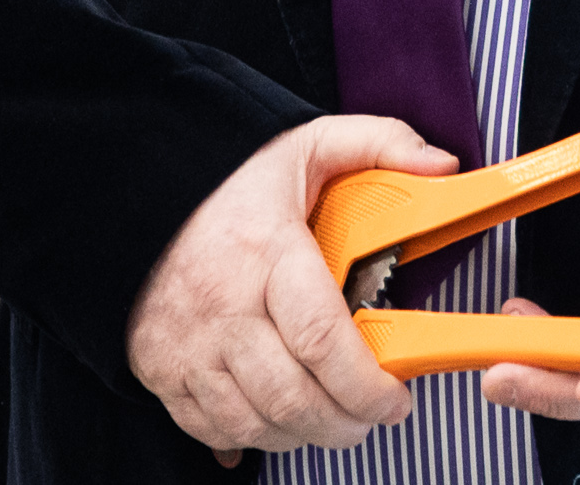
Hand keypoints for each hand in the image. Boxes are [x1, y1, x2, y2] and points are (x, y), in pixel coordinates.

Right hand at [127, 114, 459, 466]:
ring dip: (301, 435)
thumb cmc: (230, 177)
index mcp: (266, 253)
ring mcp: (185, 344)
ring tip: (333, 420)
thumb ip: (382, 144)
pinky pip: (208, 426)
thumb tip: (444, 165)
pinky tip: (279, 421)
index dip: (366, 384)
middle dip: (343, 423)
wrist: (135, 189)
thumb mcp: (309, 143)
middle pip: (290, 395)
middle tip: (372, 418)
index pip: (322, 339)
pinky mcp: (158, 368)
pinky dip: (251, 436)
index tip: (396, 397)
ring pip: (251, 421)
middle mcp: (221, 307)